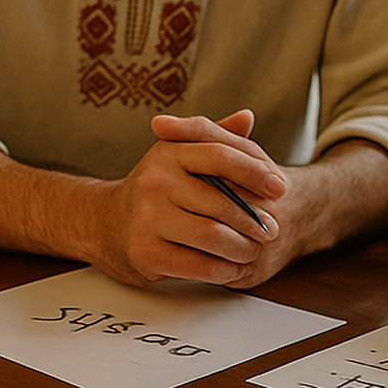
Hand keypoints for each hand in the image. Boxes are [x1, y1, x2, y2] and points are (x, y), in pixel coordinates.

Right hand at [90, 109, 286, 286]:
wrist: (107, 224)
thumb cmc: (156, 188)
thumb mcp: (179, 154)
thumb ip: (214, 137)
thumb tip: (247, 117)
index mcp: (168, 152)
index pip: (220, 156)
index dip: (256, 172)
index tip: (280, 187)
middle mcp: (154, 182)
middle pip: (222, 202)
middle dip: (255, 219)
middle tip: (272, 229)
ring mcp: (147, 218)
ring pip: (213, 236)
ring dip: (243, 247)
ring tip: (254, 249)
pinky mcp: (146, 252)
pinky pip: (198, 265)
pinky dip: (223, 270)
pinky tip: (232, 268)